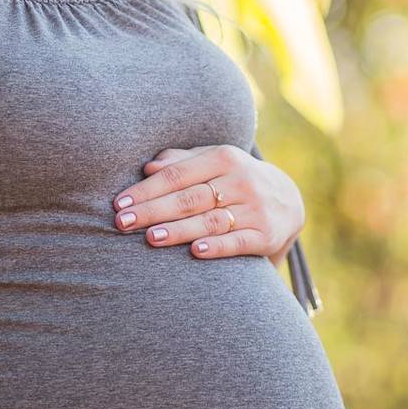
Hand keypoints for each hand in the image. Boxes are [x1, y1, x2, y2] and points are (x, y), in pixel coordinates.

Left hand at [112, 144, 304, 268]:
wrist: (288, 200)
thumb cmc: (234, 179)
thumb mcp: (213, 162)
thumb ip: (181, 162)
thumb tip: (148, 166)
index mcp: (223, 157)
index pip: (177, 174)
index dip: (147, 189)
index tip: (120, 204)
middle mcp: (241, 179)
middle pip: (189, 197)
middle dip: (153, 211)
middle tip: (123, 223)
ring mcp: (255, 207)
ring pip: (210, 220)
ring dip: (180, 230)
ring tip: (152, 238)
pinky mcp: (265, 234)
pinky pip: (238, 241)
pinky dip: (218, 247)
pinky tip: (196, 251)